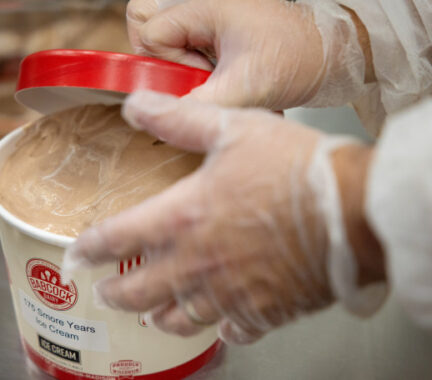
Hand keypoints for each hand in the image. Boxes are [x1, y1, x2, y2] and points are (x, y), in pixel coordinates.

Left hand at [62, 91, 384, 344]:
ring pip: (181, 318)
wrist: (351, 209)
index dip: (90, 247)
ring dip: (160, 317)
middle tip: (106, 292)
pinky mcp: (266, 309)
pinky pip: (234, 330)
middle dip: (116, 293)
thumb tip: (136, 106)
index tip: (77, 253)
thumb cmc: (294, 168)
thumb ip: (179, 120)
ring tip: (152, 315)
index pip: (118, 238)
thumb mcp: (234, 129)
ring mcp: (231, 292)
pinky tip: (222, 326)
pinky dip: (222, 330)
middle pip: (140, 290)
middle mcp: (199, 263)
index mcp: (185, 218)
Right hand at [126, 0, 325, 109]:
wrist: (322, 57)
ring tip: (212, 78)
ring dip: (180, 66)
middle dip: (162, 59)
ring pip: (165, 39)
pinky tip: (221, 79)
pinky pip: (185, 47)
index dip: (165, 63)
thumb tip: (166, 116)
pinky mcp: (214, 34)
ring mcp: (207, 20)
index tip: (193, 79)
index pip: (151, 32)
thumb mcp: (246, 86)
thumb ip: (201, 104)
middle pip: (148, 25)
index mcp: (204, 7)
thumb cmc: (294, 57)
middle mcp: (201, 8)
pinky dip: (196, 69)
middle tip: (192, 76)